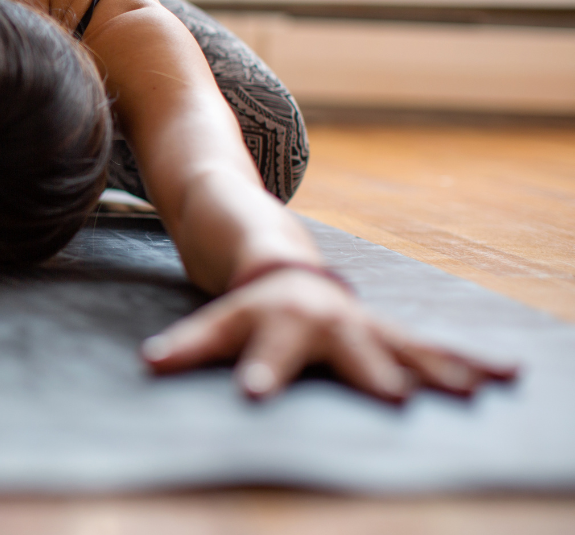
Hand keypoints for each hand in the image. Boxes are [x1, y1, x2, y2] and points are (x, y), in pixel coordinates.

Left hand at [141, 268, 517, 401]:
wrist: (279, 259)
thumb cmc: (246, 302)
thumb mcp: (216, 321)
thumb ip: (187, 346)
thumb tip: (150, 364)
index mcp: (277, 318)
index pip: (264, 347)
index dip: (257, 368)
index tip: (253, 394)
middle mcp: (327, 320)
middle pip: (348, 349)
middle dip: (370, 372)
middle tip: (393, 399)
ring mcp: (361, 325)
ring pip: (402, 348)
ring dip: (436, 370)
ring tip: (473, 392)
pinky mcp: (386, 334)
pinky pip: (429, 350)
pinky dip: (466, 363)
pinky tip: (508, 376)